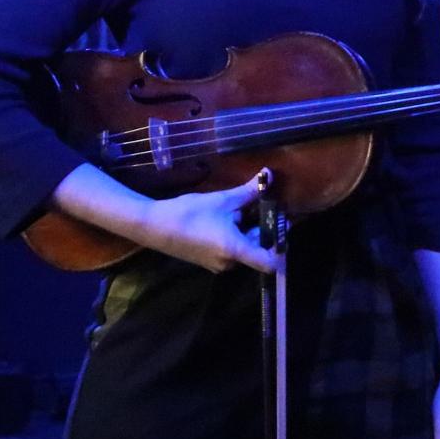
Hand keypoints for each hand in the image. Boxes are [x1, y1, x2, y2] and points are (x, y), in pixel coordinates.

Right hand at [137, 179, 281, 274]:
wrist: (154, 226)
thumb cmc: (189, 214)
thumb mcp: (222, 200)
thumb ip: (248, 191)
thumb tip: (269, 174)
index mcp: (235, 250)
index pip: (269, 263)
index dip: (281, 250)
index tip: (285, 230)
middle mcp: (229, 263)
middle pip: (258, 250)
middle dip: (264, 230)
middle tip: (271, 207)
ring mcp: (218, 264)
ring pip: (244, 248)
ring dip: (249, 230)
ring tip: (249, 207)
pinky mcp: (208, 260)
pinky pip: (231, 250)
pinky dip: (236, 235)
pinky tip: (231, 215)